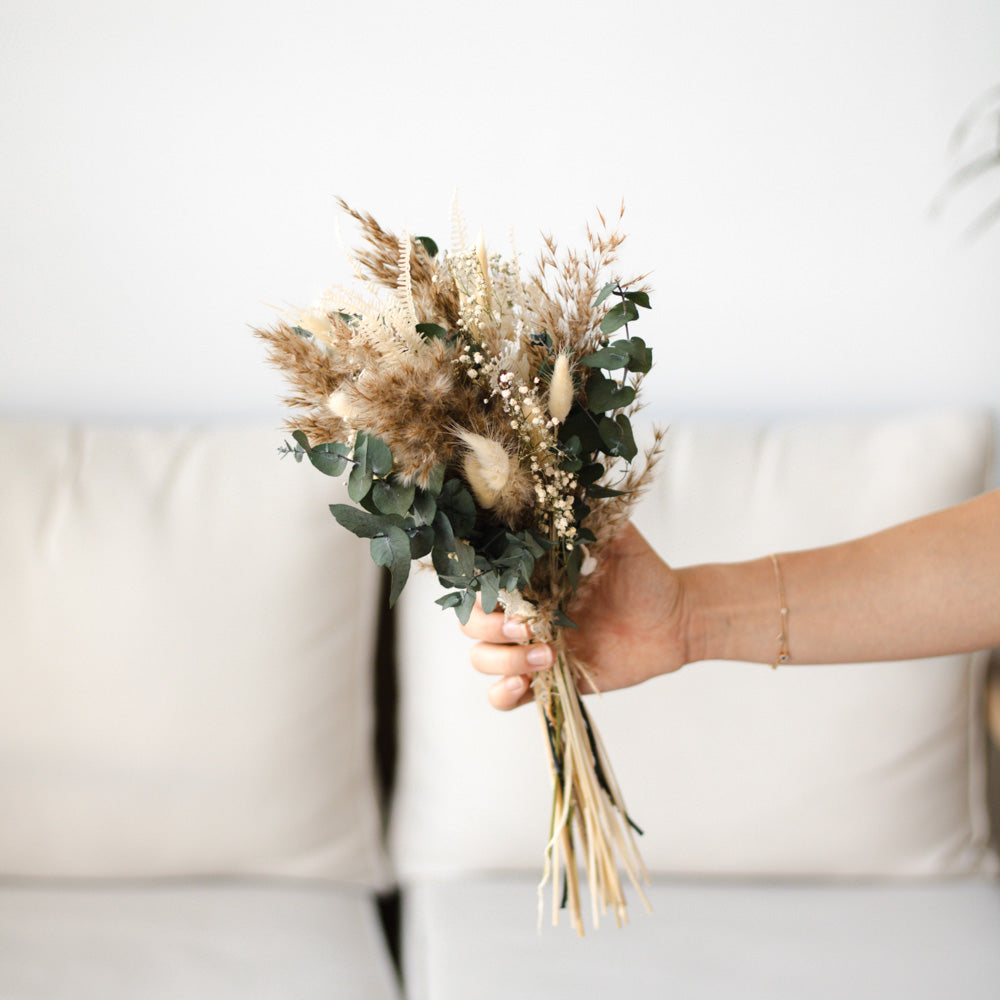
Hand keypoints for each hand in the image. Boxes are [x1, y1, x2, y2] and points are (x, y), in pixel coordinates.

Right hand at [460, 522, 688, 709]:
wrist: (678, 618)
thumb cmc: (646, 576)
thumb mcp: (620, 542)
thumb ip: (595, 519)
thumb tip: (572, 487)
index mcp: (531, 579)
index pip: (481, 584)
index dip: (481, 589)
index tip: (507, 590)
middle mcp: (524, 614)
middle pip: (472, 626)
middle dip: (491, 628)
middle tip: (528, 627)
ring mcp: (533, 650)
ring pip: (483, 661)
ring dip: (504, 661)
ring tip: (547, 654)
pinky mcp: (551, 681)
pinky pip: (505, 697)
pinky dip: (503, 694)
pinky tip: (525, 683)